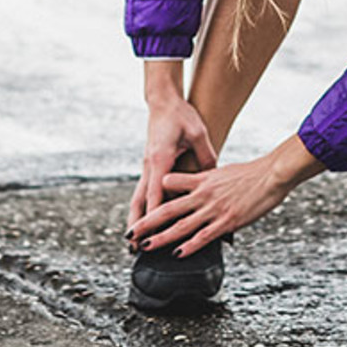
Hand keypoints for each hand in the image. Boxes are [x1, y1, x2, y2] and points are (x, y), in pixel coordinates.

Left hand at [127, 155, 292, 256]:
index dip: (154, 194)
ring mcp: (214, 209)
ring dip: (161, 238)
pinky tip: (177, 254)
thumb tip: (196, 187)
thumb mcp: (222, 171)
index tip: (139, 207)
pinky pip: (203, 236)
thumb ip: (205, 180)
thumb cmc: (250, 174)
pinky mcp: (227, 221)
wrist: (271, 174)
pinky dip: (189, 246)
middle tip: (130, 232)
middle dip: (147, 222)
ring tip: (145, 246)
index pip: (170, 184)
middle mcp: (203, 194)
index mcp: (202, 180)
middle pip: (168, 209)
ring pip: (181, 225)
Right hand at [129, 94, 219, 232]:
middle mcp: (150, 165)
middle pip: (140, 201)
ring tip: (132, 240)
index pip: (156, 193)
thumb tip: (214, 176)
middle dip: (137, 224)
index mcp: (161, 159)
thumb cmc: (181, 115)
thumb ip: (205, 155)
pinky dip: (143, 207)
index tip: (153, 234)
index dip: (154, 216)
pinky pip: (144, 190)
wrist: (163, 100)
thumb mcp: (197, 133)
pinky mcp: (150, 165)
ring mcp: (147, 166)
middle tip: (133, 246)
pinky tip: (144, 219)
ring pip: (138, 198)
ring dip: (135, 219)